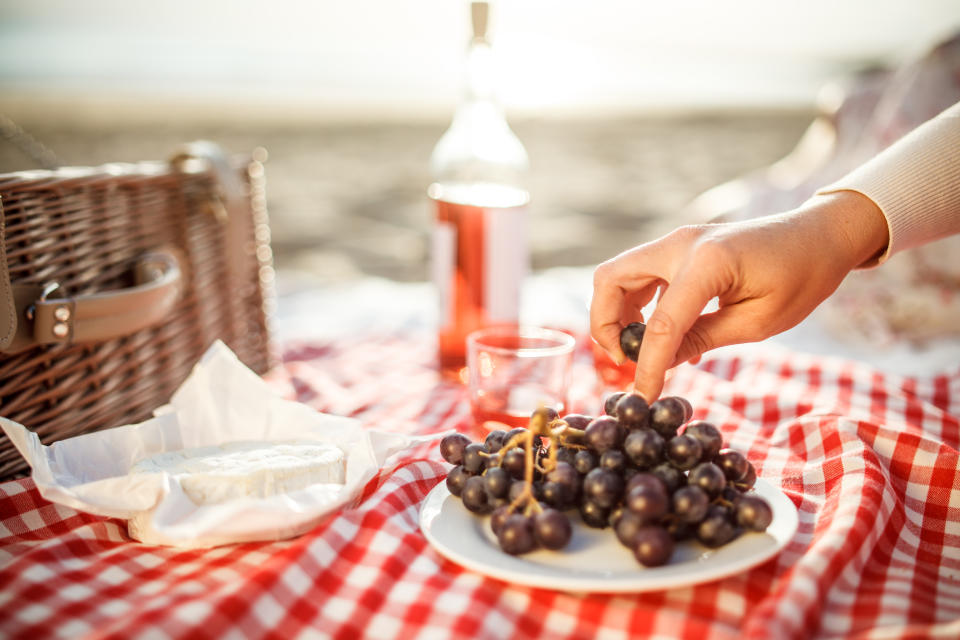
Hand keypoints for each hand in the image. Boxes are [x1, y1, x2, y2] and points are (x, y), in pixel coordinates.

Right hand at [590, 191, 888, 400]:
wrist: (819, 235)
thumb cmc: (801, 277)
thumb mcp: (758, 321)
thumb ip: (704, 339)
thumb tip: (662, 364)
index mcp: (707, 263)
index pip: (660, 323)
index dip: (647, 366)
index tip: (642, 397)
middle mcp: (680, 244)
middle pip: (609, 279)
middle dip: (605, 324)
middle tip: (624, 359)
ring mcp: (677, 242)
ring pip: (617, 275)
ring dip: (616, 313)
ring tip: (639, 349)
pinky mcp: (679, 248)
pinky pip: (640, 275)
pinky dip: (637, 304)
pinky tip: (662, 334)